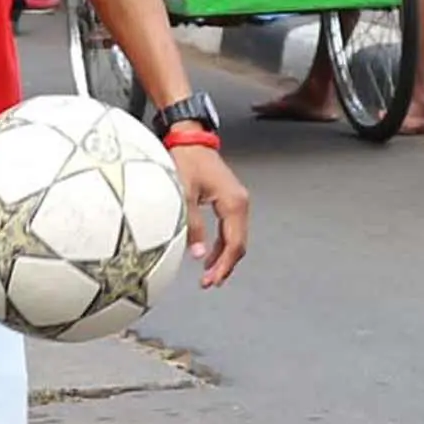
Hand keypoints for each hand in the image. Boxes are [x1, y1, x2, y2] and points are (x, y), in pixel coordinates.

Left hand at [171, 142, 249, 286]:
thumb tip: (197, 254)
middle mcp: (240, 203)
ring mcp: (237, 201)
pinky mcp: (228, 200)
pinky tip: (210, 255)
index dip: (223, 266)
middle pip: (239, 244)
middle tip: (209, 283)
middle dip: (225, 266)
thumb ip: (191, 225)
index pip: (234, 244)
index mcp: (233, 203)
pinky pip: (230, 229)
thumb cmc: (185, 161)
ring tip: (209, 275)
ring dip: (224, 257)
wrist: (189, 140)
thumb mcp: (183, 195)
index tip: (210, 281)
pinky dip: (222, 245)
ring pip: (236, 238)